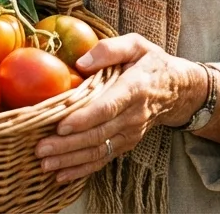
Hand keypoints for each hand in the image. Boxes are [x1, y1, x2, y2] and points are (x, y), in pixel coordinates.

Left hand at [36, 34, 204, 184]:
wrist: (178, 90)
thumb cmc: (152, 64)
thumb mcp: (137, 45)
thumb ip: (110, 49)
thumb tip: (81, 61)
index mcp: (134, 88)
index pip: (108, 107)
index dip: (84, 119)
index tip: (61, 126)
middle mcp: (133, 115)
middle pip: (98, 134)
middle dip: (68, 144)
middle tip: (41, 148)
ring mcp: (130, 132)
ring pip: (99, 150)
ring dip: (71, 160)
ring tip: (46, 163)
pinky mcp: (126, 143)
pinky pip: (104, 158)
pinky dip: (82, 170)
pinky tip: (62, 176)